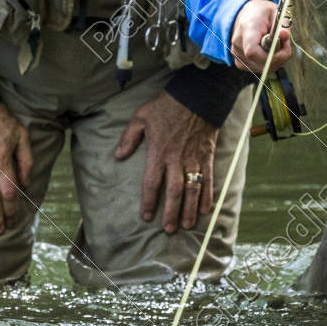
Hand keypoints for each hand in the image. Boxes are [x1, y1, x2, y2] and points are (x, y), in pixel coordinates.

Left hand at [114, 90, 217, 232]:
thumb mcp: (141, 117)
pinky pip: (208, 180)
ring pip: (192, 190)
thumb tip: (118, 155)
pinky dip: (207, 196)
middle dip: (170, 212)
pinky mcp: (207, 156)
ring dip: (189, 209)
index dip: (148, 201)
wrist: (197, 96)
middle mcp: (177, 159)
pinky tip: (205, 209)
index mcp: (158, 152)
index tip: (146, 216)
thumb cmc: (167, 105)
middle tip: (168, 229)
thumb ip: (129, 137)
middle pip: (174, 191)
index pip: (151, 182)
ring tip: (186, 225)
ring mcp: (194, 159)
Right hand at [230, 0, 291, 72]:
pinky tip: (268, 51)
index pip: (252, 52)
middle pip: (260, 63)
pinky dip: (268, 63)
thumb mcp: (276, 13)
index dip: (272, 56)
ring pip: (262, 68)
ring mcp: (237, 54)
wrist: (247, 16)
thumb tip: (284, 34)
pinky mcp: (239, 62)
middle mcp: (238, 42)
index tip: (285, 47)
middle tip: (285, 44)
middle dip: (279, 58)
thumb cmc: (263, 14)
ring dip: (275, 60)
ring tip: (276, 45)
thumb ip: (281, 24)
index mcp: (247, 27)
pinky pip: (259, 68)